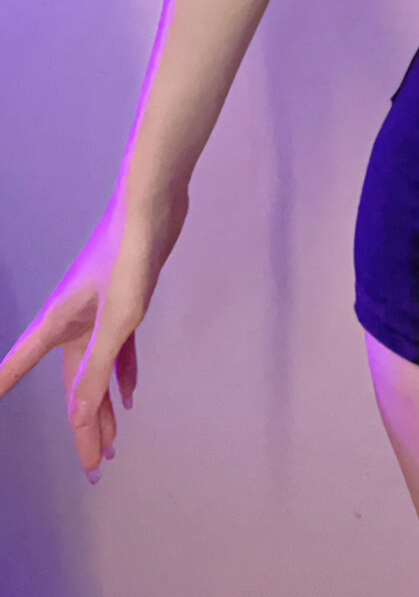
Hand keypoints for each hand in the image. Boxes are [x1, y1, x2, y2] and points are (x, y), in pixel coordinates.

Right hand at [0, 189, 186, 480]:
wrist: (154, 202)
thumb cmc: (129, 251)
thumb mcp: (117, 318)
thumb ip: (97, 367)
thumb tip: (79, 415)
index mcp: (58, 320)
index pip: (19, 365)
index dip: (0, 387)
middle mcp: (72, 318)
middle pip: (71, 383)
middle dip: (82, 425)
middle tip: (93, 465)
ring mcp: (98, 309)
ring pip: (96, 369)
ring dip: (104, 404)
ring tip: (111, 443)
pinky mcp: (123, 301)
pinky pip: (117, 349)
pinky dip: (122, 373)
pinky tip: (129, 396)